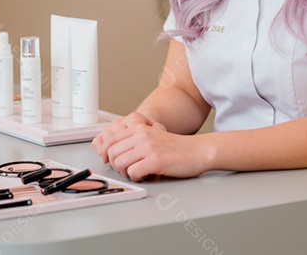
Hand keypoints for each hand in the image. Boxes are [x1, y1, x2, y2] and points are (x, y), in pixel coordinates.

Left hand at [94, 119, 210, 180]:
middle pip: (112, 153)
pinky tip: (147, 175)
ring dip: (125, 172)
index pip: (110, 141)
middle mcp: (141, 136)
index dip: (108, 154)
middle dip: (116, 165)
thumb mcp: (153, 137)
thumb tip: (114, 154)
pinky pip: (133, 172)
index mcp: (139, 128)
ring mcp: (148, 147)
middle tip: (127, 170)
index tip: (114, 163)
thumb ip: (135, 141)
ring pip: (119, 163)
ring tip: (137, 173)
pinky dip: (137, 177)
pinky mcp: (155, 160)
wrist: (198, 151)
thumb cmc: (177, 148)